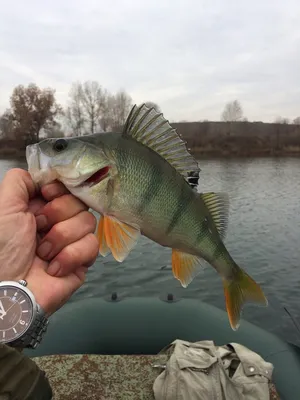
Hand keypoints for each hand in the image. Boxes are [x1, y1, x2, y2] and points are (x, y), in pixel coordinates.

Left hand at [0, 168, 98, 315]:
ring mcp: (72, 241)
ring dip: (61, 238)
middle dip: (58, 214)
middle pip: (80, 201)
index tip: (47, 195)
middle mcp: (59, 222)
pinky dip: (70, 256)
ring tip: (43, 253)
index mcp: (41, 207)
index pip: (67, 186)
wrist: (7, 289)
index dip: (60, 189)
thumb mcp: (4, 207)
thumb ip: (20, 181)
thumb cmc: (1, 248)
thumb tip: (43, 176)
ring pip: (89, 222)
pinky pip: (92, 246)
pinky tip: (53, 267)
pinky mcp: (83, 261)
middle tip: (39, 228)